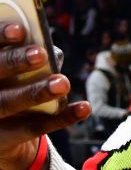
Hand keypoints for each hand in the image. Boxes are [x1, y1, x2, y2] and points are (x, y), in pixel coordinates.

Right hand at [0, 23, 91, 169]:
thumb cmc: (11, 87)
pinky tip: (84, 107)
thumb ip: (26, 58)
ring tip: (63, 83)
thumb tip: (52, 53)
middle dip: (15, 62)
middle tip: (40, 53)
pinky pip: (33, 128)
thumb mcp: (13, 72)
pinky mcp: (3, 139)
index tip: (20, 29)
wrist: (0, 133)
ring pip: (8, 104)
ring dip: (36, 92)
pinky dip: (62, 118)